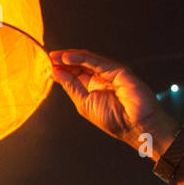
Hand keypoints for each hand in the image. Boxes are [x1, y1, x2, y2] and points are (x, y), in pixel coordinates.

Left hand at [49, 49, 179, 153]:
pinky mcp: (118, 70)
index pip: (74, 74)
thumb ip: (71, 86)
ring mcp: (110, 73)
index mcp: (93, 88)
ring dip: (69, 57)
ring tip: (55, 57)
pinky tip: (67, 57)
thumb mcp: (84, 103)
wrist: (136, 127)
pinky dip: (81, 58)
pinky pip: (97, 62)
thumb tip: (55, 73)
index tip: (47, 66)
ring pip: (87, 60)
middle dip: (63, 61)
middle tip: (49, 58)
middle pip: (79, 64)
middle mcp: (101, 79)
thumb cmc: (114, 120)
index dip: (61, 69)